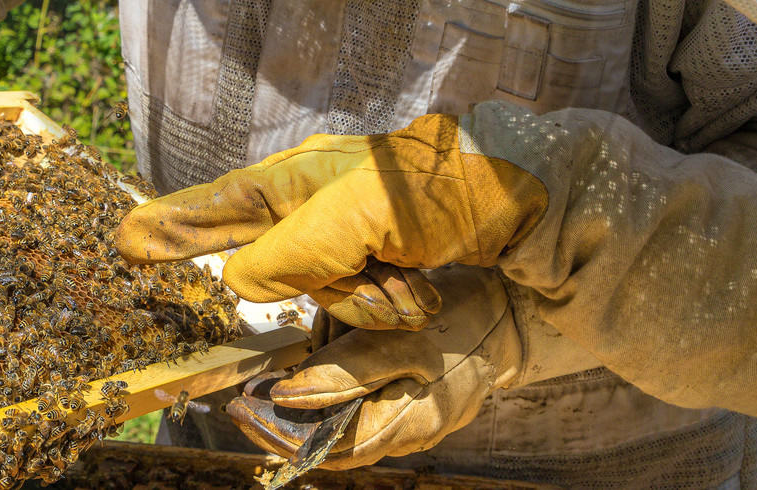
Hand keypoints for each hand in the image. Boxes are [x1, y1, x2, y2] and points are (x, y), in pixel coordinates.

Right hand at [115, 113, 549, 326]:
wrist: (545, 207)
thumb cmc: (453, 190)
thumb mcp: (358, 214)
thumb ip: (289, 249)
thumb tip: (239, 283)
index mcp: (300, 179)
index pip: (218, 206)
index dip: (172, 227)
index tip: (121, 239)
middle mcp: (320, 208)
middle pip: (270, 271)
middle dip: (318, 287)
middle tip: (378, 272)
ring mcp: (356, 242)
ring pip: (319, 302)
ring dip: (366, 303)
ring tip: (413, 281)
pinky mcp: (389, 271)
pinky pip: (361, 314)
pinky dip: (391, 313)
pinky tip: (423, 293)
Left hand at [228, 266, 518, 468]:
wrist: (512, 310)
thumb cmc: (461, 318)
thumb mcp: (403, 338)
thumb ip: (347, 369)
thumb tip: (288, 395)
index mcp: (407, 425)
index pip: (327, 447)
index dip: (280, 432)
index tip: (245, 407)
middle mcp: (407, 435)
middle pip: (329, 445)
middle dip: (283, 425)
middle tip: (244, 405)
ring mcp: (410, 423)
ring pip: (340, 426)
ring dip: (305, 407)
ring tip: (281, 376)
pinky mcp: (409, 405)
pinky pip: (359, 408)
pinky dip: (331, 392)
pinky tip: (315, 363)